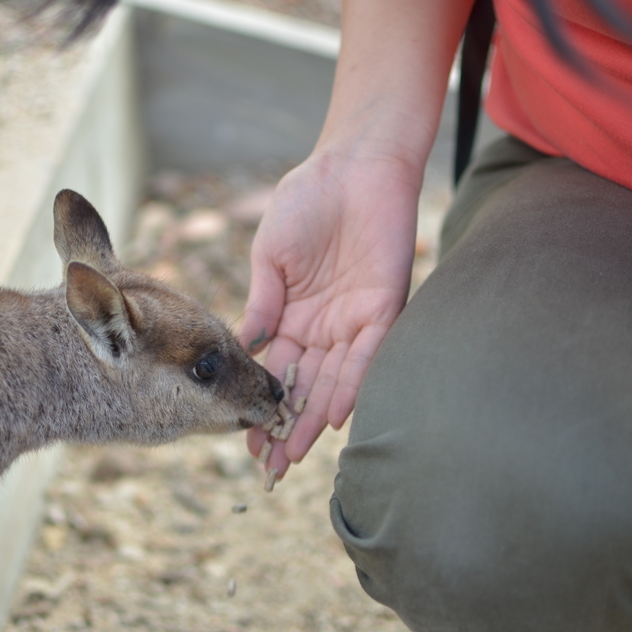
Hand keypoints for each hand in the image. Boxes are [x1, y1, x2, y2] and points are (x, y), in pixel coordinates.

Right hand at [240, 147, 421, 475]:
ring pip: (335, 381)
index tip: (246, 440)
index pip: (277, 372)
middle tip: (271, 467)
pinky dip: (352, 384)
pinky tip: (332, 413)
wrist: (352, 164)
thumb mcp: (270, 257)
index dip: (262, 406)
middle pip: (305, 387)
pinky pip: (369, 354)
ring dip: (315, 419)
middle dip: (287, 426)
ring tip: (294, 455)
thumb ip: (263, 303)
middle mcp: (325, 327)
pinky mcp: (385, 306)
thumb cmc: (307, 201)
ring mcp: (354, 320)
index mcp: (293, 316)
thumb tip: (247, 347)